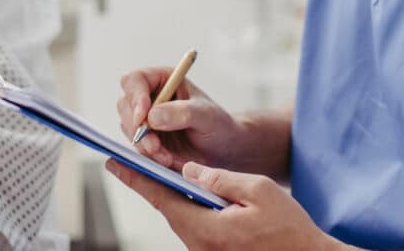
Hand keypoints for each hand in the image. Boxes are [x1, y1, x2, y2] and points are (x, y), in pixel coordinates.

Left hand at [105, 159, 341, 250]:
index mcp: (205, 229)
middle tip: (128, 160)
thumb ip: (220, 178)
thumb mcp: (258, 190)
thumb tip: (191, 169)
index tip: (114, 162)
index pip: (161, 197)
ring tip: (158, 171)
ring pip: (182, 217)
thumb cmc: (289, 227)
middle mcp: (199, 245)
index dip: (136, 178)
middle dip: (151, 182)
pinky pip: (196, 227)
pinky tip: (190, 193)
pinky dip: (189, 208)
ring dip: (173, 195)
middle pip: (168, 207)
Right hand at [117, 67, 243, 171]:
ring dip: (144, 145)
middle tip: (155, 146)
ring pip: (128, 129)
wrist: (223, 150)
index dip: (135, 97)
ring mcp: (145, 119)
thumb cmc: (218, 125)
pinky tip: (167, 160)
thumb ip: (182, 112)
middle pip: (125, 106)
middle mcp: (149, 96)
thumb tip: (152, 116)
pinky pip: (136, 147)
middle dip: (138, 128)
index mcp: (163, 80)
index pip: (135, 80)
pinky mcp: (145, 139)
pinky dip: (148, 156)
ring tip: (167, 157)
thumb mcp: (206, 116)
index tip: (142, 118)